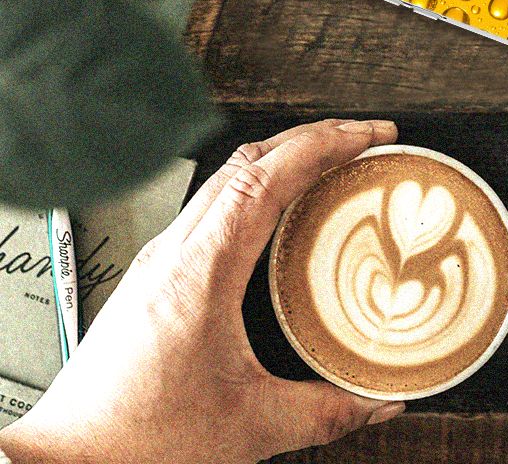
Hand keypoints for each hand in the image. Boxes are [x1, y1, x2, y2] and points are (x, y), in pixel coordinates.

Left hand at [0, 119, 403, 463]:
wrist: (69, 461)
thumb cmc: (137, 440)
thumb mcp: (250, 426)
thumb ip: (326, 412)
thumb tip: (378, 401)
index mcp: (201, 269)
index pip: (267, 177)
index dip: (323, 144)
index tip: (366, 135)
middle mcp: (176, 250)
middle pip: (249, 159)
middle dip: (312, 137)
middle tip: (361, 138)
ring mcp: (161, 256)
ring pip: (227, 176)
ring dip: (283, 157)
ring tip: (329, 162)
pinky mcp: (155, 272)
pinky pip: (214, 204)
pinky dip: (257, 186)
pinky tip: (279, 211)